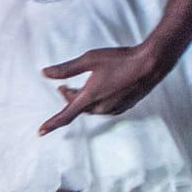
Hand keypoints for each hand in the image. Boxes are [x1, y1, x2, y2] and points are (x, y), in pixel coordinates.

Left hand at [39, 44, 170, 134]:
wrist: (151, 64)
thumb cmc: (121, 59)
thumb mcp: (89, 59)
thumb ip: (66, 69)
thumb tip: (45, 73)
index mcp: (90, 97)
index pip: (66, 115)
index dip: (52, 123)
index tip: (41, 131)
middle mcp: (102, 107)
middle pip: (78, 108)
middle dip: (69, 98)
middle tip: (63, 86)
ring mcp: (114, 108)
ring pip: (91, 109)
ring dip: (83, 100)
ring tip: (81, 86)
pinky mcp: (124, 107)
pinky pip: (104, 109)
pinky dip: (97, 102)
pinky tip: (101, 90)